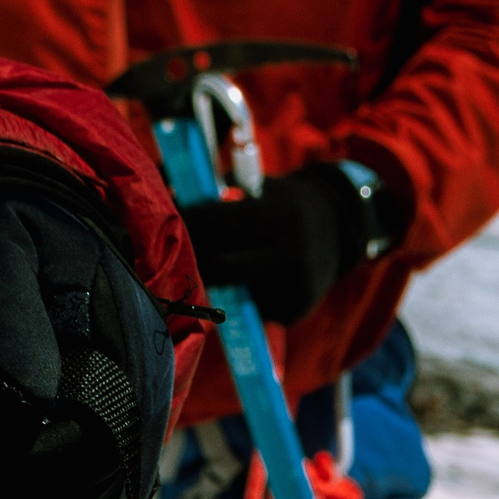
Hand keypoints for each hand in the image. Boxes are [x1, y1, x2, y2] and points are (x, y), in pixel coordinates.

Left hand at [181, 162, 401, 324]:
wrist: (339, 229)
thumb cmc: (283, 203)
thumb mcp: (257, 188)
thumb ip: (217, 195)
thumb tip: (162, 194)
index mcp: (276, 215)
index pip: (219, 223)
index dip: (186, 226)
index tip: (160, 225)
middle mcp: (289, 251)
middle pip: (220, 267)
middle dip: (191, 263)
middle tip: (168, 258)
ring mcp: (294, 286)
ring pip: (231, 294)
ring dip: (210, 286)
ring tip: (197, 273)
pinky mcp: (294, 310)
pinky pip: (250, 310)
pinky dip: (237, 301)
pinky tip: (238, 290)